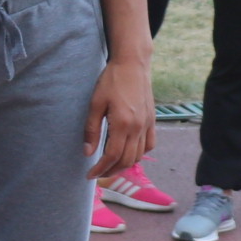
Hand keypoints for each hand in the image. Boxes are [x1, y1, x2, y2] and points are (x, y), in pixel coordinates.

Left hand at [86, 56, 156, 181]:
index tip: (90, 175)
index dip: (100, 168)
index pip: (112, 156)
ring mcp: (147, 125)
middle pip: (126, 160)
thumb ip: (91, 130)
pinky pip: (149, 145)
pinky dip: (139, 154)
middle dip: (111, 171)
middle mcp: (138, 127)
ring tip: (110, 166)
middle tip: (98, 173)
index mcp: (122, 124)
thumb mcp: (95, 103)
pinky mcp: (152, 120)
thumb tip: (88, 153)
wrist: (133, 65)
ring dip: (124, 165)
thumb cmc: (111, 81)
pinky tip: (128, 153)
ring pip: (139, 155)